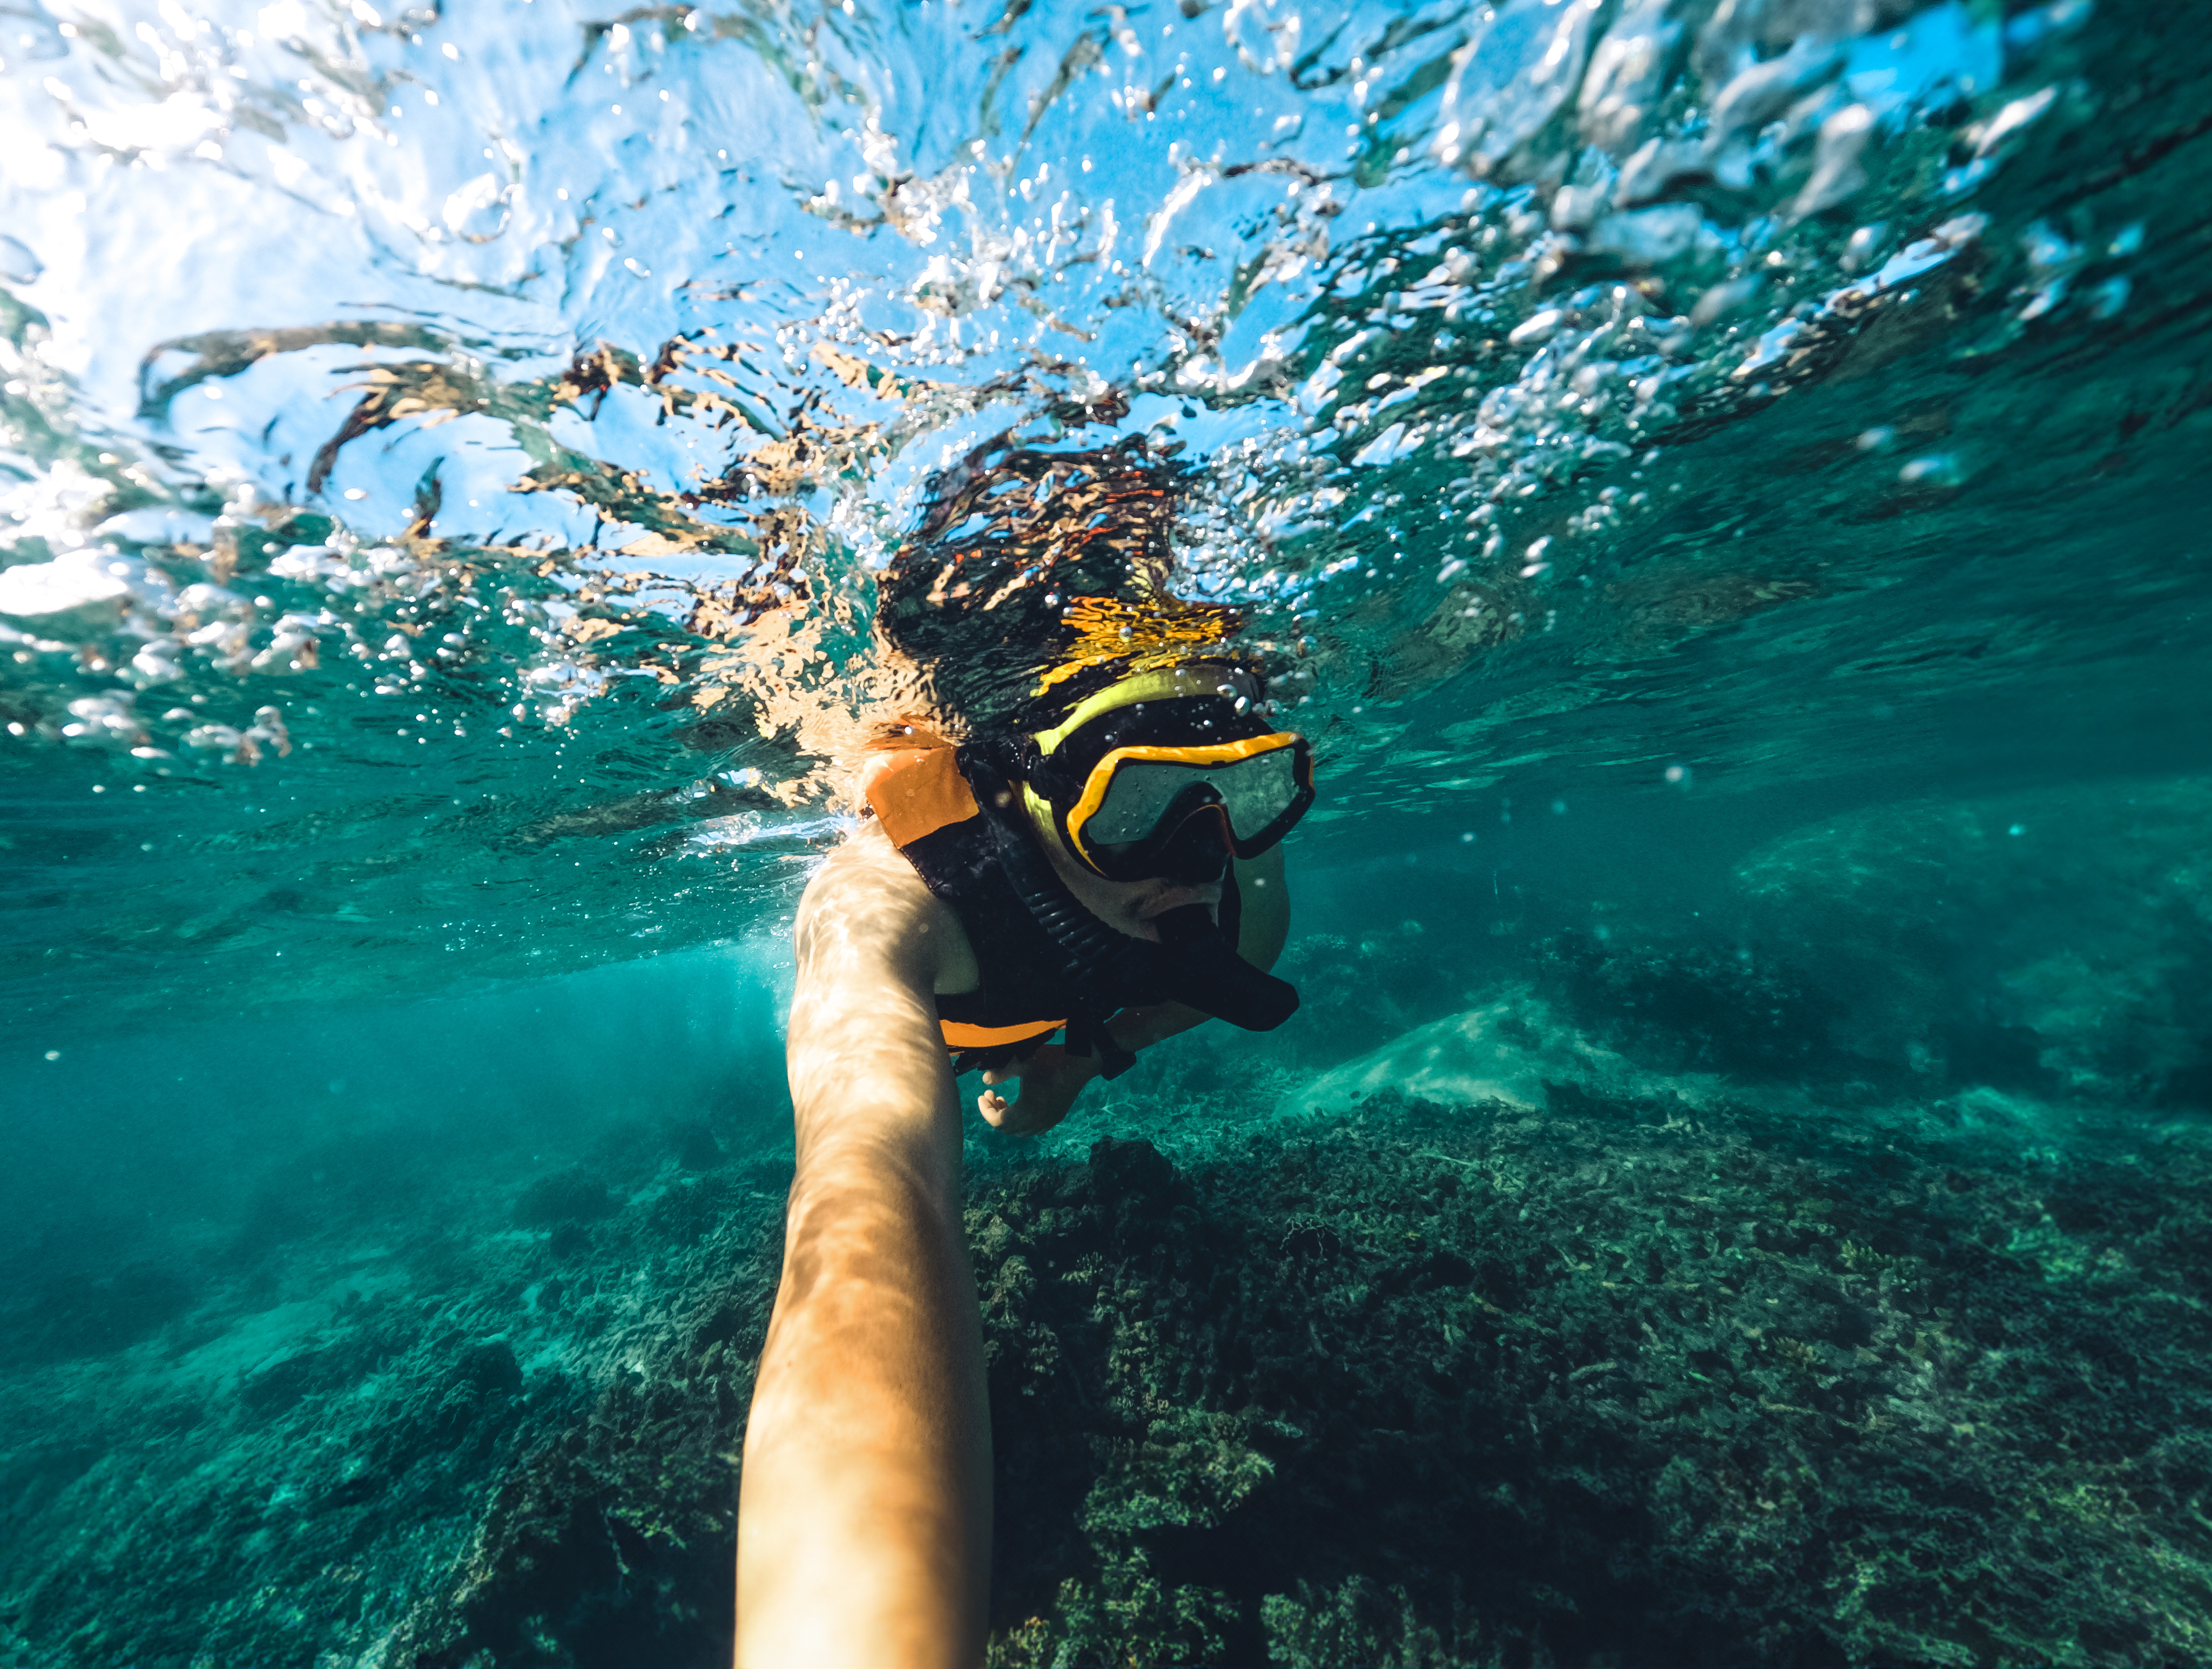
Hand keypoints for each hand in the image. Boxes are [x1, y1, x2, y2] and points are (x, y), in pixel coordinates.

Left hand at [977, 1043, 1101, 1135]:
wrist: (1079, 1063)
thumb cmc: (1050, 1061)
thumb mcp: (1021, 1062)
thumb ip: (1000, 1071)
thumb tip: (985, 1080)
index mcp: (1026, 1110)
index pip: (997, 1122)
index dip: (985, 1110)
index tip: (982, 1095)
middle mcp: (1036, 1121)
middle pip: (1007, 1129)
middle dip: (995, 1113)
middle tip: (992, 1095)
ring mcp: (1047, 1122)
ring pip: (1020, 1131)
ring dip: (1008, 1118)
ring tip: (1004, 1099)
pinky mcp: (1056, 1117)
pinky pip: (1034, 1128)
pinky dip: (1022, 1121)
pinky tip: (1022, 1105)